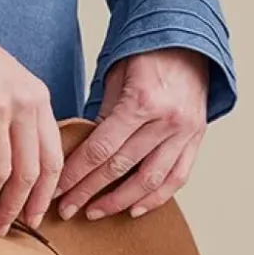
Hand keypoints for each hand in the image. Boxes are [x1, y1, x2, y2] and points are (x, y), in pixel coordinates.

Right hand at [0, 44, 65, 235]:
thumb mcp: (12, 83)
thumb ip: (25, 117)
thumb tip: (28, 165)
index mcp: (39, 99)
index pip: (53, 159)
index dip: (45, 195)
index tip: (35, 217)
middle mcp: (23, 105)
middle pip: (29, 173)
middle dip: (17, 208)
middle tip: (3, 227)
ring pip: (1, 174)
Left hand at [54, 49, 210, 220]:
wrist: (189, 42)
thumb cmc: (147, 55)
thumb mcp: (117, 77)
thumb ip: (104, 115)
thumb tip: (84, 152)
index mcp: (142, 102)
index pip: (101, 149)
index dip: (76, 173)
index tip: (56, 189)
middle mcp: (166, 121)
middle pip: (121, 168)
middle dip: (89, 192)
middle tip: (67, 209)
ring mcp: (185, 133)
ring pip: (150, 181)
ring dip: (120, 202)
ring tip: (95, 212)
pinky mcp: (196, 139)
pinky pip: (177, 178)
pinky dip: (156, 198)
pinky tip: (135, 210)